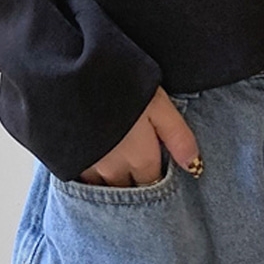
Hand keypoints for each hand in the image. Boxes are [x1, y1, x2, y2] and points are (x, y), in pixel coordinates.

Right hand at [78, 86, 201, 186]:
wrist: (72, 73)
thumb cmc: (120, 84)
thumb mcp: (158, 104)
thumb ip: (178, 137)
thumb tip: (194, 167)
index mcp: (140, 160)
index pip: (154, 183)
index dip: (157, 175)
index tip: (156, 164)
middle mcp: (115, 172)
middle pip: (130, 189)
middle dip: (135, 183)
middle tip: (136, 163)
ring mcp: (89, 169)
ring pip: (105, 188)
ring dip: (112, 181)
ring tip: (115, 161)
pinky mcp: (68, 162)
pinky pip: (83, 181)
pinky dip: (90, 176)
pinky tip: (93, 158)